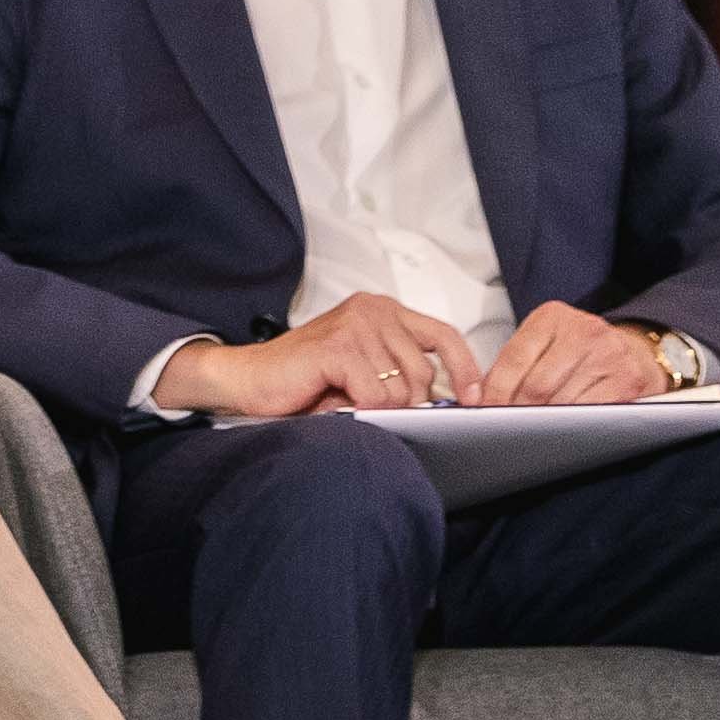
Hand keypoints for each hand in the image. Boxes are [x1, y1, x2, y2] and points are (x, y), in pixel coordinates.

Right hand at [155, 290, 485, 417]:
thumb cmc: (301, 379)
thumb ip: (399, 372)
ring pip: (401, 388)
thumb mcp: (362, 369)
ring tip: (345, 401)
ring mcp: (355, 325)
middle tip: (372, 409)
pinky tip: (335, 401)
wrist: (244, 380)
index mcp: (381, 310)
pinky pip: (376, 395)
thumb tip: (447, 400)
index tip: (475, 398)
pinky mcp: (338, 347)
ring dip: (378, 408)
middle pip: (424, 371)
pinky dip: (360, 409)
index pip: (444, 336)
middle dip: (407, 403)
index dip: (465, 369)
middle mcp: (372, 310)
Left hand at [484, 302, 686, 407]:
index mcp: (552, 317)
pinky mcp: (628, 380)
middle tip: (505, 425)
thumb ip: (515, 363)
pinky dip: (570, 423)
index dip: (495, 391)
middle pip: (536, 384)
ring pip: (561, 402)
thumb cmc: (580, 350)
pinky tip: (562, 426)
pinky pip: (589, 411)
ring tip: (532, 428)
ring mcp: (609, 354)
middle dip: (516, 410)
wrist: (635, 352)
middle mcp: (583, 331)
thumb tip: (481, 397)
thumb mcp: (545, 342)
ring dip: (541, 421)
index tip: (483, 409)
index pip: (513, 358)